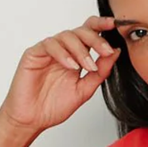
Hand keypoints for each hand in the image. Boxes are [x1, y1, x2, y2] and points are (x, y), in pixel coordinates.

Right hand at [0, 15, 119, 135]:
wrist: (32, 120)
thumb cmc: (53, 107)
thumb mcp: (84, 90)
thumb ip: (100, 72)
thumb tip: (115, 52)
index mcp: (76, 55)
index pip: (90, 33)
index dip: (101, 26)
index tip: (115, 25)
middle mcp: (63, 50)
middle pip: (81, 31)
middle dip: (96, 39)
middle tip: (105, 51)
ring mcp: (48, 50)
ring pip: (67, 36)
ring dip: (80, 50)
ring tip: (86, 66)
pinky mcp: (34, 53)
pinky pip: (50, 45)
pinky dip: (63, 54)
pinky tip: (71, 66)